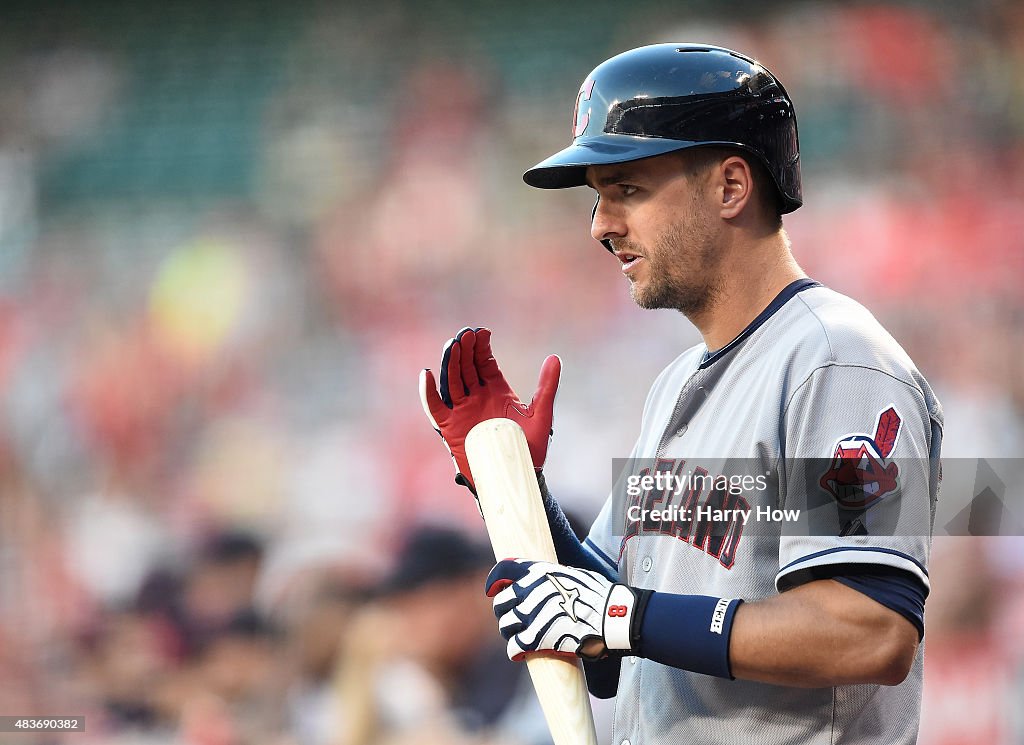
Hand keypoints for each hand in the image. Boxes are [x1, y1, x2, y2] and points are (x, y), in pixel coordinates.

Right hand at [419, 327, 560, 493]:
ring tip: (451, 346)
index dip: (481, 346)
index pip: (485, 362)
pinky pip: (436, 408)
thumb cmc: (530, 448)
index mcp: (497, 391)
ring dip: (450, 363)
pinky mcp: (450, 427)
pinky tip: (428, 374)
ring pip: (452, 382)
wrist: (517, 476)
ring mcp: (463, 411)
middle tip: (465, 334)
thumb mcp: (541, 414)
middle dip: (464, 350)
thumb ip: (547, 386)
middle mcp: (477, 397)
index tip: (482, 332)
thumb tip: (555, 358)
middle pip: (466, 368)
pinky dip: (429, 392)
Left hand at [484, 559, 643, 661]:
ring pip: (505, 626)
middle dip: (505, 612)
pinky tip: (521, 653)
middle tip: (515, 620)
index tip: (493, 590)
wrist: (613, 618)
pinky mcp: (536, 639)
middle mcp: (530, 590)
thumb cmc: (599, 596)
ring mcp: (531, 615)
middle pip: (500, 603)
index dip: (494, 582)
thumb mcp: (572, 574)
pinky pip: (513, 647)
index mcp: (538, 571)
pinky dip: (515, 651)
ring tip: (522, 637)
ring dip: (511, 633)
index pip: (503, 571)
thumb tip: (539, 580)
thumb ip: (551, 576)